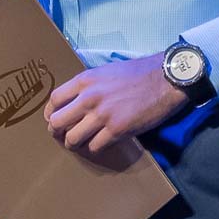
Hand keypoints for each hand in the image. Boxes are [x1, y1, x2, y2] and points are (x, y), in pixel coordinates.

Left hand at [44, 53, 188, 153]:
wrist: (165, 79)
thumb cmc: (139, 73)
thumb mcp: (107, 71)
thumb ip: (89, 85)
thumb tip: (75, 101)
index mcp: (86, 80)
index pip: (54, 100)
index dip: (52, 113)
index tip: (56, 118)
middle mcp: (90, 98)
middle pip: (57, 122)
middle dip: (59, 131)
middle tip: (66, 133)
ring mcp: (102, 115)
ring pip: (72, 139)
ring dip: (75, 143)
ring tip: (83, 141)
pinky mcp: (117, 130)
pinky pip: (94, 147)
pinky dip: (95, 147)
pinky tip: (102, 141)